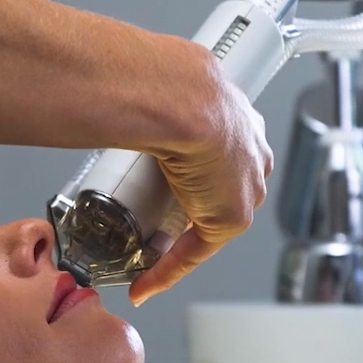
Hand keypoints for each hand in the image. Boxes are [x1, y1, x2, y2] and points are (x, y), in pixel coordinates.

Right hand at [129, 78, 272, 304]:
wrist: (184, 98)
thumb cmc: (167, 82)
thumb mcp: (165, 83)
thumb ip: (148, 89)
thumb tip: (111, 79)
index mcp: (238, 115)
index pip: (221, 151)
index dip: (193, 168)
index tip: (170, 177)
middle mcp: (250, 150)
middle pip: (219, 188)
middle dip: (188, 202)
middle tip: (151, 211)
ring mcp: (246, 185)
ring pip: (209, 220)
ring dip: (178, 235)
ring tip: (142, 244)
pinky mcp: (230, 217)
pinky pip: (196, 252)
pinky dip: (167, 270)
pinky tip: (145, 283)